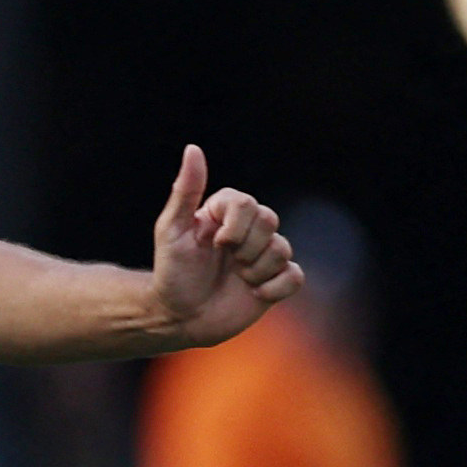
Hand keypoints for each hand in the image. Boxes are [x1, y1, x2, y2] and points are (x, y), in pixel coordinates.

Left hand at [149, 144, 301, 347]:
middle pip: (270, 221)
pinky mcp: (274, 282)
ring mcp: (262, 257)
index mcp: (224, 215)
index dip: (236, 225)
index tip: (215, 243)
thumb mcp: (171, 230)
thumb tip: (193, 148)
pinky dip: (275, 288)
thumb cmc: (171, 274)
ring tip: (236, 279)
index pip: (246, 202)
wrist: (178, 318)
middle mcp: (247, 232)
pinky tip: (254, 294)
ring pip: (282, 249)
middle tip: (226, 262)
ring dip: (256, 270)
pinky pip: (295, 276)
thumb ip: (185, 190)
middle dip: (246, 247)